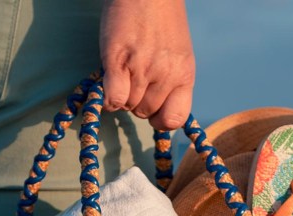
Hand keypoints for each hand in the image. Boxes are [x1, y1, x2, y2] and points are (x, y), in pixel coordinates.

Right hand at [100, 0, 194, 130]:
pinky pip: (113, 98)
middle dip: (137, 103)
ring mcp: (143, 69)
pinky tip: (109, 80)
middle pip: (146, 113)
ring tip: (122, 72)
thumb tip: (156, 105)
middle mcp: (167, 74)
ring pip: (128, 106)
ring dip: (121, 95)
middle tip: (132, 82)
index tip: (153, 111)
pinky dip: (107, 97)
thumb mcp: (177, 52)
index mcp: (184, 74)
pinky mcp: (118, 61)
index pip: (175, 119)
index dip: (160, 120)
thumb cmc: (160, 18)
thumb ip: (171, 78)